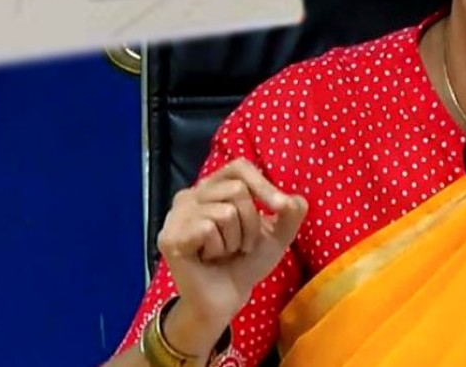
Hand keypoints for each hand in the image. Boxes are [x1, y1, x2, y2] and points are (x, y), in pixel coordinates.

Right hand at [156, 158, 307, 335]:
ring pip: (225, 212)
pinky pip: (207, 229)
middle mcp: (191, 195)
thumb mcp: (278, 234)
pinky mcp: (170, 237)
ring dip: (236, 239)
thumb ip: (291, 213)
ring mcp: (177, 215)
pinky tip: (209, 258)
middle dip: (252, 223)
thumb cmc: (247, 261)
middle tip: (243, 245)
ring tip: (225, 252)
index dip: (263, 185)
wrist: (226, 298)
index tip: (282, 207)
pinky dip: (219, 248)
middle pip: (237, 189)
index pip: (240, 167)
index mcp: (213, 187)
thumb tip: (295, 199)